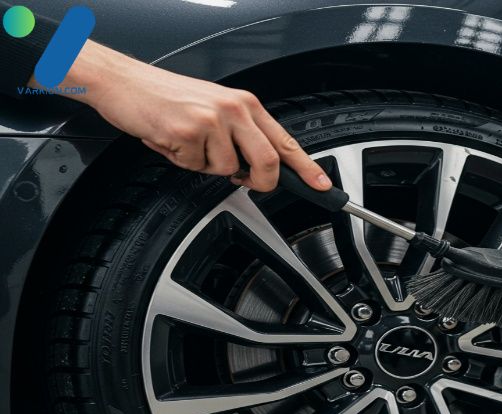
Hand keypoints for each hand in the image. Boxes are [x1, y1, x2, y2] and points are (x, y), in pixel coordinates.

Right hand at [52, 41, 331, 192]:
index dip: (306, 168)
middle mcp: (234, 108)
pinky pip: (196, 167)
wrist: (124, 82)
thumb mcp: (215, 109)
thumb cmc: (168, 98)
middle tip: (242, 180)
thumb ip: (241, 136)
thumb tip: (255, 169)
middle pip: (267, 162)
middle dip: (257, 181)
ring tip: (188, 143)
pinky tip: (172, 140)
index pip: (285, 141)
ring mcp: (212, 119)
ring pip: (227, 170)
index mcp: (245, 103)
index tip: (322, 186)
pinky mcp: (189, 130)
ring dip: (204, 166)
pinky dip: (181, 161)